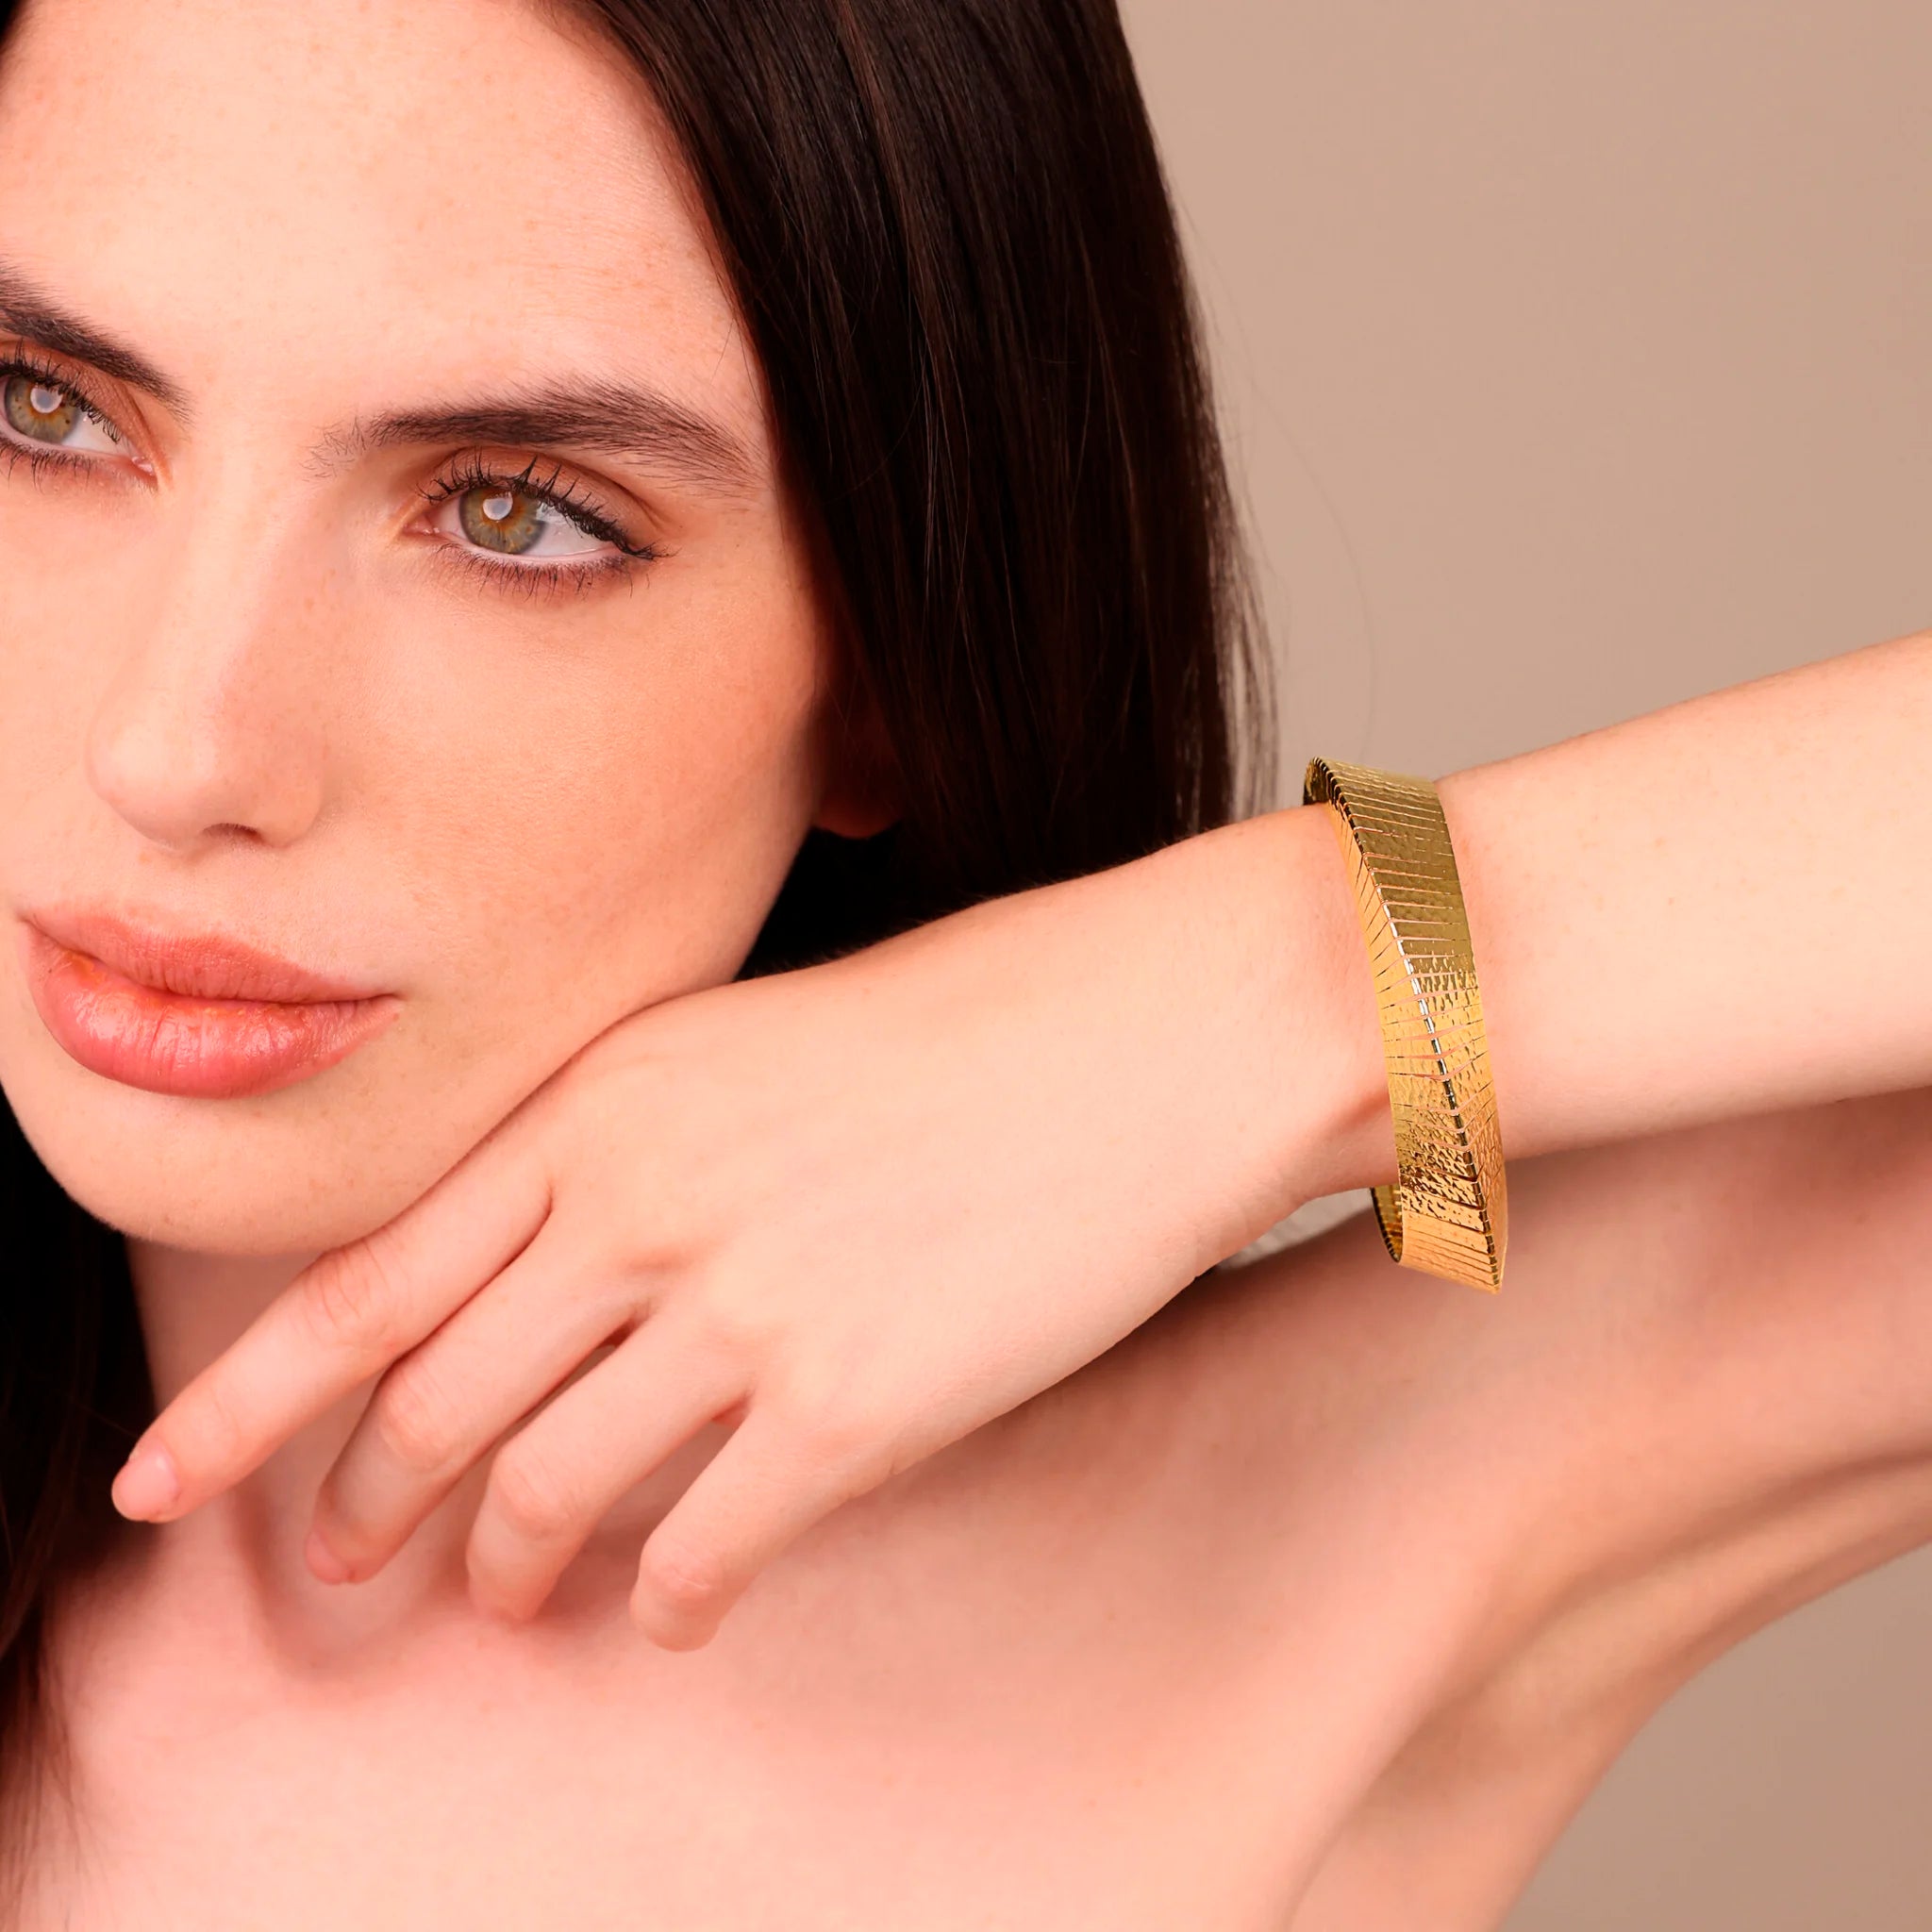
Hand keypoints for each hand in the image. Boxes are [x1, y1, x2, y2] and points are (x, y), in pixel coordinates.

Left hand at [109, 806, 1379, 1648]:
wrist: (1154, 1030)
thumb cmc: (971, 1019)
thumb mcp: (751, 1043)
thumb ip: (626, 1149)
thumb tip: (548, 1275)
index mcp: (603, 1101)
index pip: (371, 1278)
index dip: (249, 1401)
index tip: (167, 1484)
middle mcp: (642, 1203)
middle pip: (432, 1403)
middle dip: (373, 1506)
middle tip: (353, 1564)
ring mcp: (742, 1308)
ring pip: (547, 1492)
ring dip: (511, 1567)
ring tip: (512, 1595)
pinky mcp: (851, 1407)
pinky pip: (699, 1554)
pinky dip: (664, 1601)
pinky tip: (670, 1607)